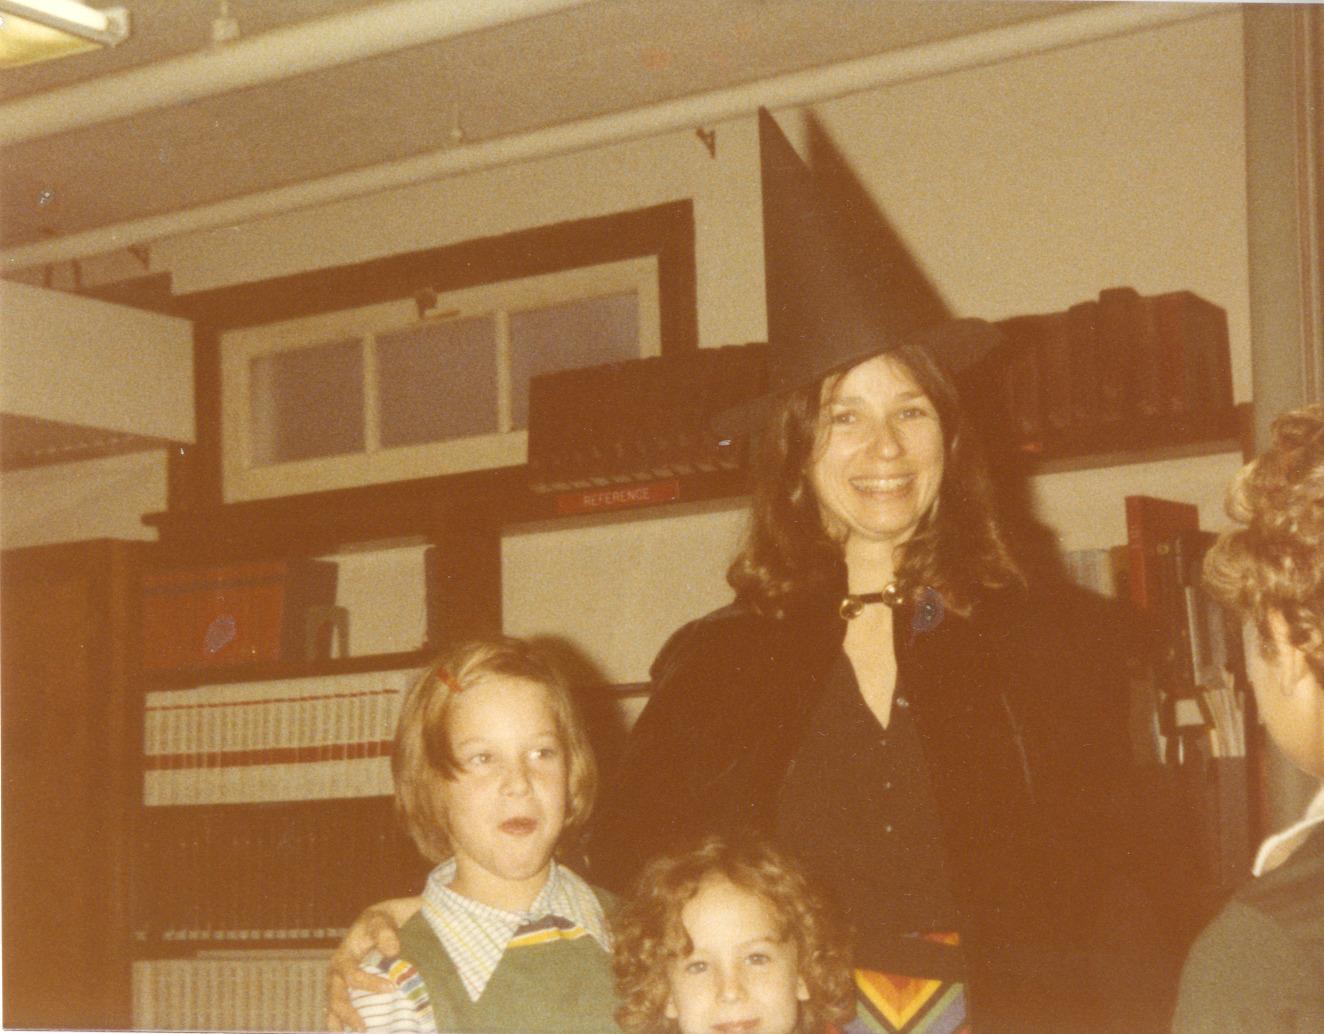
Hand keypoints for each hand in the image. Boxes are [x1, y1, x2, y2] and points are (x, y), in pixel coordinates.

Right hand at [324, 896, 422, 1030]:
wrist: (381, 921)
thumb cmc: (381, 921)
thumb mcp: (382, 920)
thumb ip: (385, 933)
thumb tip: (392, 951)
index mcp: (343, 956)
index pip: (352, 975)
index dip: (370, 984)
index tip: (391, 988)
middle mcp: (337, 972)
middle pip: (336, 996)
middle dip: (347, 1013)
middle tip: (362, 1027)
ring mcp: (340, 983)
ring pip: (334, 1006)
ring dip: (340, 1022)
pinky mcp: (347, 989)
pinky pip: (340, 1008)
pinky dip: (343, 1021)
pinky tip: (349, 1032)